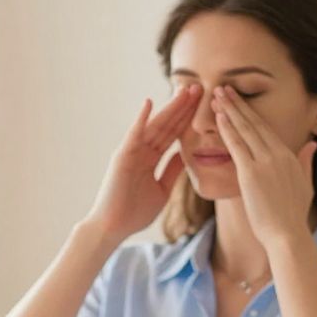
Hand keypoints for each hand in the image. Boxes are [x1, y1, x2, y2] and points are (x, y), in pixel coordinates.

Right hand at [86, 87, 200, 245]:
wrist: (113, 228)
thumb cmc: (134, 214)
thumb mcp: (162, 190)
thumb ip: (172, 170)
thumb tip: (185, 154)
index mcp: (151, 158)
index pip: (173, 134)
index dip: (187, 118)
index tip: (203, 103)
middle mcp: (141, 151)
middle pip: (167, 125)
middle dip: (182, 107)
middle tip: (199, 87)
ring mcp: (132, 151)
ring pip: (154, 126)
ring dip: (169, 107)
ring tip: (184, 90)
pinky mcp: (122, 156)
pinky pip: (133, 135)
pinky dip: (141, 119)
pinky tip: (149, 103)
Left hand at [211, 87, 315, 248]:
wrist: (288, 235)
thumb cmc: (293, 217)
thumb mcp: (305, 185)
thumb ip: (306, 162)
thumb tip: (313, 145)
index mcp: (289, 156)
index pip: (266, 129)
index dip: (251, 113)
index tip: (239, 100)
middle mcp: (277, 154)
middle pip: (255, 123)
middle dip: (238, 104)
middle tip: (224, 87)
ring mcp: (265, 162)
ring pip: (245, 129)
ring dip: (230, 110)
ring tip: (216, 93)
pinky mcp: (251, 173)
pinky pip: (237, 146)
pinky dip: (228, 129)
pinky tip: (219, 116)